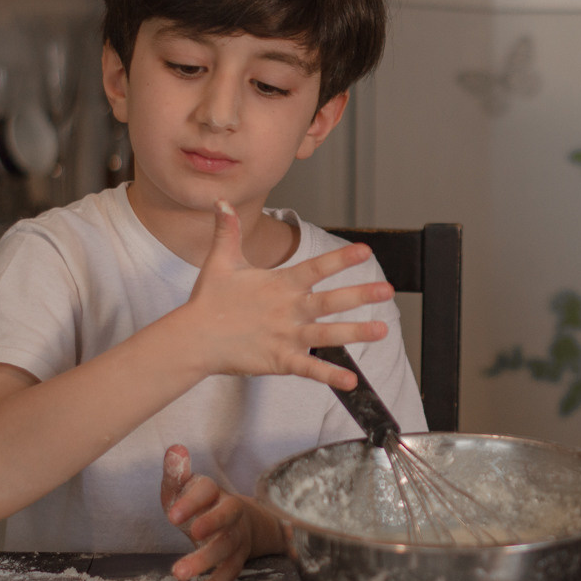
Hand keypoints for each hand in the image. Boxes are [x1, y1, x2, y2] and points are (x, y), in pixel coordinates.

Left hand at [160, 444, 282, 580]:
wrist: (239, 522)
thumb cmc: (200, 504)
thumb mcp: (185, 488)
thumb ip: (176, 473)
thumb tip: (174, 450)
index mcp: (215, 492)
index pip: (208, 490)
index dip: (192, 501)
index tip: (172, 515)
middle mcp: (231, 512)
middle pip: (228, 515)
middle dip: (212, 523)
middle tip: (191, 533)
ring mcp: (237, 536)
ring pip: (228, 546)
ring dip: (206, 559)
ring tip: (178, 572)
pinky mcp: (237, 558)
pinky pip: (231, 571)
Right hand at [186, 200, 393, 388]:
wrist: (192, 339)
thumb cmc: (209, 301)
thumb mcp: (220, 262)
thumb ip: (227, 232)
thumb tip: (221, 200)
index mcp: (280, 285)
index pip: (315, 268)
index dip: (341, 259)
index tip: (365, 251)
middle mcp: (288, 309)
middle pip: (329, 301)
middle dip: (360, 295)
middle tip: (387, 290)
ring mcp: (285, 336)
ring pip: (326, 335)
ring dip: (356, 333)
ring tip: (382, 330)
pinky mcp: (279, 360)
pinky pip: (309, 369)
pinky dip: (330, 376)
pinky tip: (352, 381)